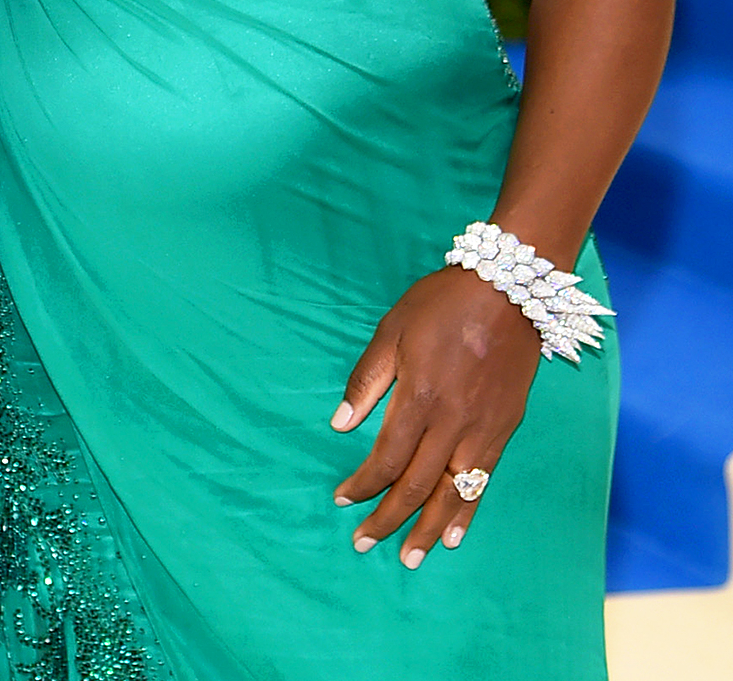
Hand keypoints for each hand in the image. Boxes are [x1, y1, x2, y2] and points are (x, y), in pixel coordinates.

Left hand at [331, 267, 541, 566]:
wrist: (508, 290)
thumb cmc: (442, 304)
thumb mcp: (392, 330)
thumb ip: (367, 380)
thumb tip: (340, 424)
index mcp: (420, 397)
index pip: (387, 458)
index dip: (363, 484)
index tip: (343, 499)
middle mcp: (453, 423)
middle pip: (417, 486)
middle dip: (388, 519)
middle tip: (364, 544)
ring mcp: (483, 430)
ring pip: (453, 494)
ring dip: (429, 530)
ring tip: (409, 557)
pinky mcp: (505, 429)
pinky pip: (483, 482)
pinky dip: (467, 512)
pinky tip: (455, 534)